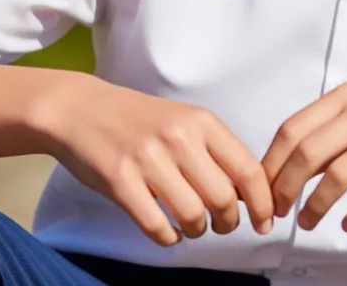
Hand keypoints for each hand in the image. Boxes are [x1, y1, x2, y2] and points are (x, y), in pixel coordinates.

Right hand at [38, 76, 274, 245]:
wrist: (81, 109)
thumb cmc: (137, 119)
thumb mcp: (183, 121)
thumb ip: (215, 151)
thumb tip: (249, 193)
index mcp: (201, 122)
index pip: (248, 170)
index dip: (263, 204)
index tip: (265, 222)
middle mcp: (178, 138)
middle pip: (224, 199)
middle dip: (228, 223)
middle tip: (221, 225)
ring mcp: (148, 159)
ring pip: (193, 216)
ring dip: (198, 230)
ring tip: (192, 226)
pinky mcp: (120, 180)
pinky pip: (156, 226)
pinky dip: (168, 237)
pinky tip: (168, 231)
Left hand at [261, 82, 346, 232]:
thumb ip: (324, 136)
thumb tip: (281, 170)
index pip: (292, 129)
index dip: (272, 164)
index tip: (264, 190)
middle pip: (308, 152)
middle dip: (286, 188)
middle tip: (280, 212)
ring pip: (339, 175)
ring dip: (316, 206)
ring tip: (308, 224)